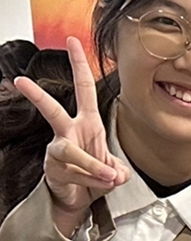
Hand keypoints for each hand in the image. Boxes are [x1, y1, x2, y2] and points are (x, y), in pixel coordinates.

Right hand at [12, 36, 129, 234]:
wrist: (81, 199)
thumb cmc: (95, 176)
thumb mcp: (115, 169)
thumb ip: (119, 169)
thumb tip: (116, 174)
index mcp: (88, 124)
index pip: (84, 89)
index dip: (80, 65)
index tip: (73, 41)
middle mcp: (69, 132)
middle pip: (52, 110)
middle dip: (37, 95)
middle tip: (21, 81)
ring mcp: (58, 150)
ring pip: (72, 152)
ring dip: (94, 166)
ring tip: (109, 177)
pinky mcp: (53, 169)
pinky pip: (75, 174)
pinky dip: (92, 182)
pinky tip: (97, 186)